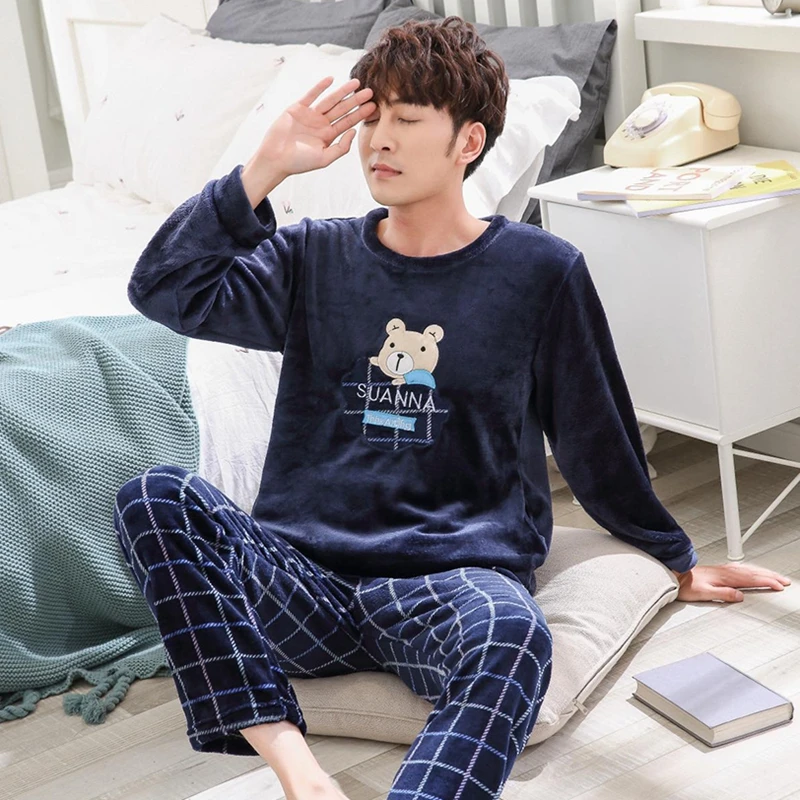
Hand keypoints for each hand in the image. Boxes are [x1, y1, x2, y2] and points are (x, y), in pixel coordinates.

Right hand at [246, 77, 374, 184]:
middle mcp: (321, 124)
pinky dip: (320, 87)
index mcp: (328, 136)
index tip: (374, 106)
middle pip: (342, 109)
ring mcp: (310, 115)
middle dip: (356, 100)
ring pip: (329, 100)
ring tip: (356, 83)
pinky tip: (331, 79)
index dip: (361, 114)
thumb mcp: (324, 158)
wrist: (276, 158)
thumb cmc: (299, 162)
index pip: (348, 122)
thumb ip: (341, 147)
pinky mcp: (297, 108)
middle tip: (370, 92)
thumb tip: (354, 131)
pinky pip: (311, 95)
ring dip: (342, 91)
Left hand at [671, 563, 790, 602]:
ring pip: (749, 570)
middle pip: (754, 573)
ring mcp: (723, 570)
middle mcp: (726, 571)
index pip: (752, 579)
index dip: (767, 582)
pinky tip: (753, 571)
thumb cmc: (686, 586)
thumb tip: (740, 596)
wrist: (674, 575)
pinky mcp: (719, 570)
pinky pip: (742, 569)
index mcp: (725, 577)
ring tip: (775, 576)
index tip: (779, 586)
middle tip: (785, 581)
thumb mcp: (705, 593)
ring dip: (763, 572)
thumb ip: (723, 594)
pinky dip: (752, 570)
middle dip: (771, 576)